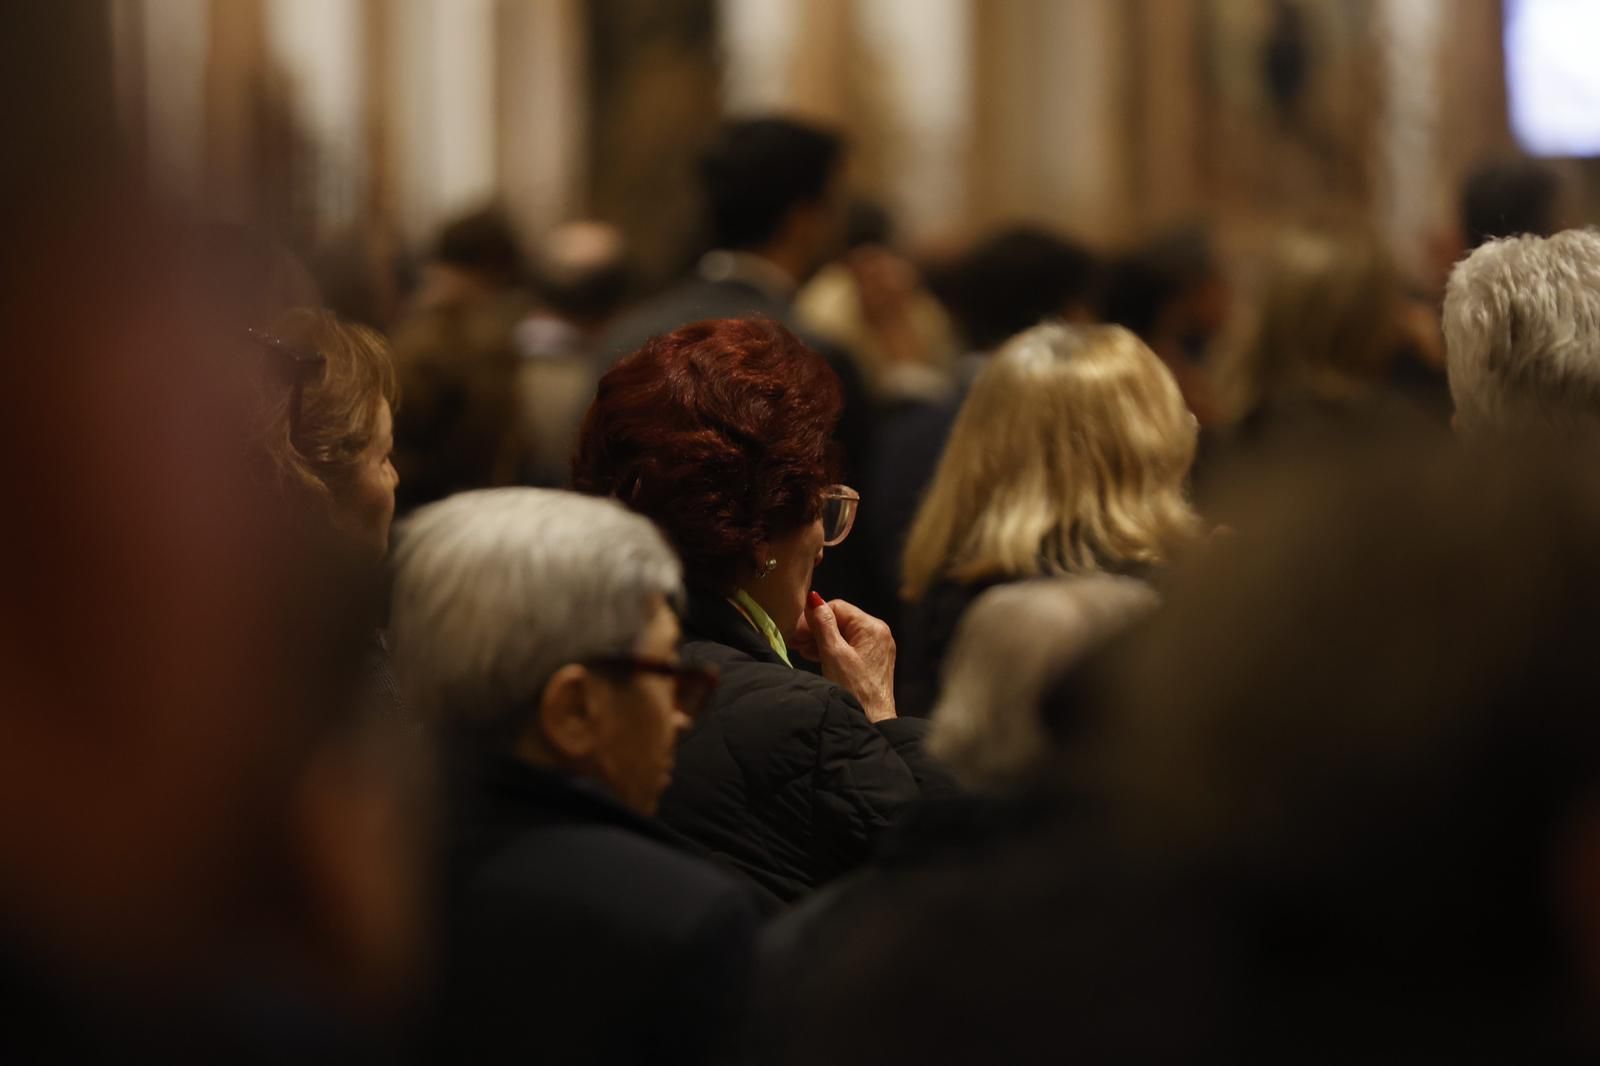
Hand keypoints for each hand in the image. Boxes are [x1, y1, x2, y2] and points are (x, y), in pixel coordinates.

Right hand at [793, 591, 896, 721]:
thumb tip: (813, 598)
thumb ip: (822, 625)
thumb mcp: (833, 654)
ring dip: (819, 639)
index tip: (795, 631)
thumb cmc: (853, 690)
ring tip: (800, 649)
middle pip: (840, 620)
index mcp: (872, 627)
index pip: (837, 607)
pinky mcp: (871, 661)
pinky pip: (848, 647)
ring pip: (842, 634)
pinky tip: (814, 656)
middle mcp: (878, 633)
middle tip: (794, 641)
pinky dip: (830, 649)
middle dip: (815, 628)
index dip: (813, 616)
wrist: (872, 722)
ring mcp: (876, 648)